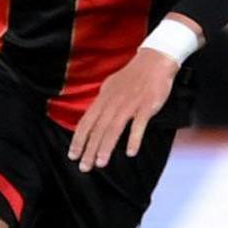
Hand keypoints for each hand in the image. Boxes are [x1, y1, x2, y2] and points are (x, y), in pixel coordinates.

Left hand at [67, 47, 183, 172]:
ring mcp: (129, 104)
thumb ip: (102, 103)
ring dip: (106, 147)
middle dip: (89, 149)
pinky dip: (133, 139)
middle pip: (98, 129)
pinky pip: (138, 124)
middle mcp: (113, 102)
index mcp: (103, 98)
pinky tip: (130, 152)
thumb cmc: (134, 75)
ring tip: (100, 163)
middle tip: (84, 167)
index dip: (78, 139)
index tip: (72, 155)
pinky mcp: (146, 106)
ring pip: (114, 128)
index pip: (86, 122)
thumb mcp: (111, 86)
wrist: (155, 60)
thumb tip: (92, 116)